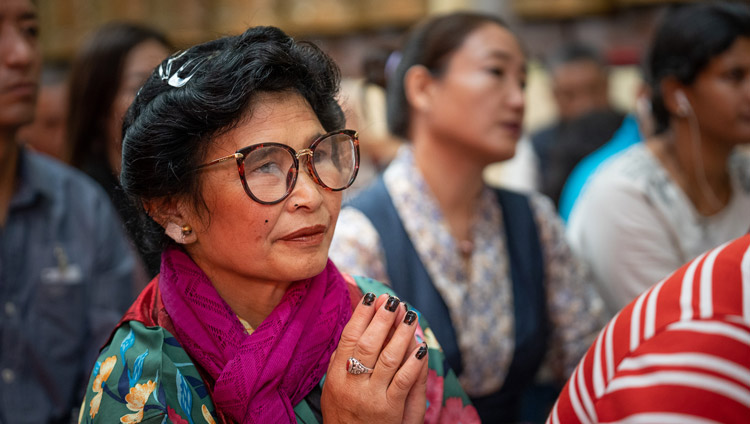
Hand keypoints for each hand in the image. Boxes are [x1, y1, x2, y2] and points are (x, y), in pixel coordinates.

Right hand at [321, 293, 428, 423]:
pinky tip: (420, 345)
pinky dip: (413, 360)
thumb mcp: (333, 389)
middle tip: (393, 300)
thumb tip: (355, 329)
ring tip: (409, 316)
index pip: (348, 338)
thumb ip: (342, 360)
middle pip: (368, 343)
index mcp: (336, 376)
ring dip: (401, 333)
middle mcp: (352, 385)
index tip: (372, 297)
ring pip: (388, 357)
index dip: (361, 315)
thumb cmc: (344, 417)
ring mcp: (371, 397)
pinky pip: (403, 379)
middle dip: (382, 318)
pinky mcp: (389, 409)